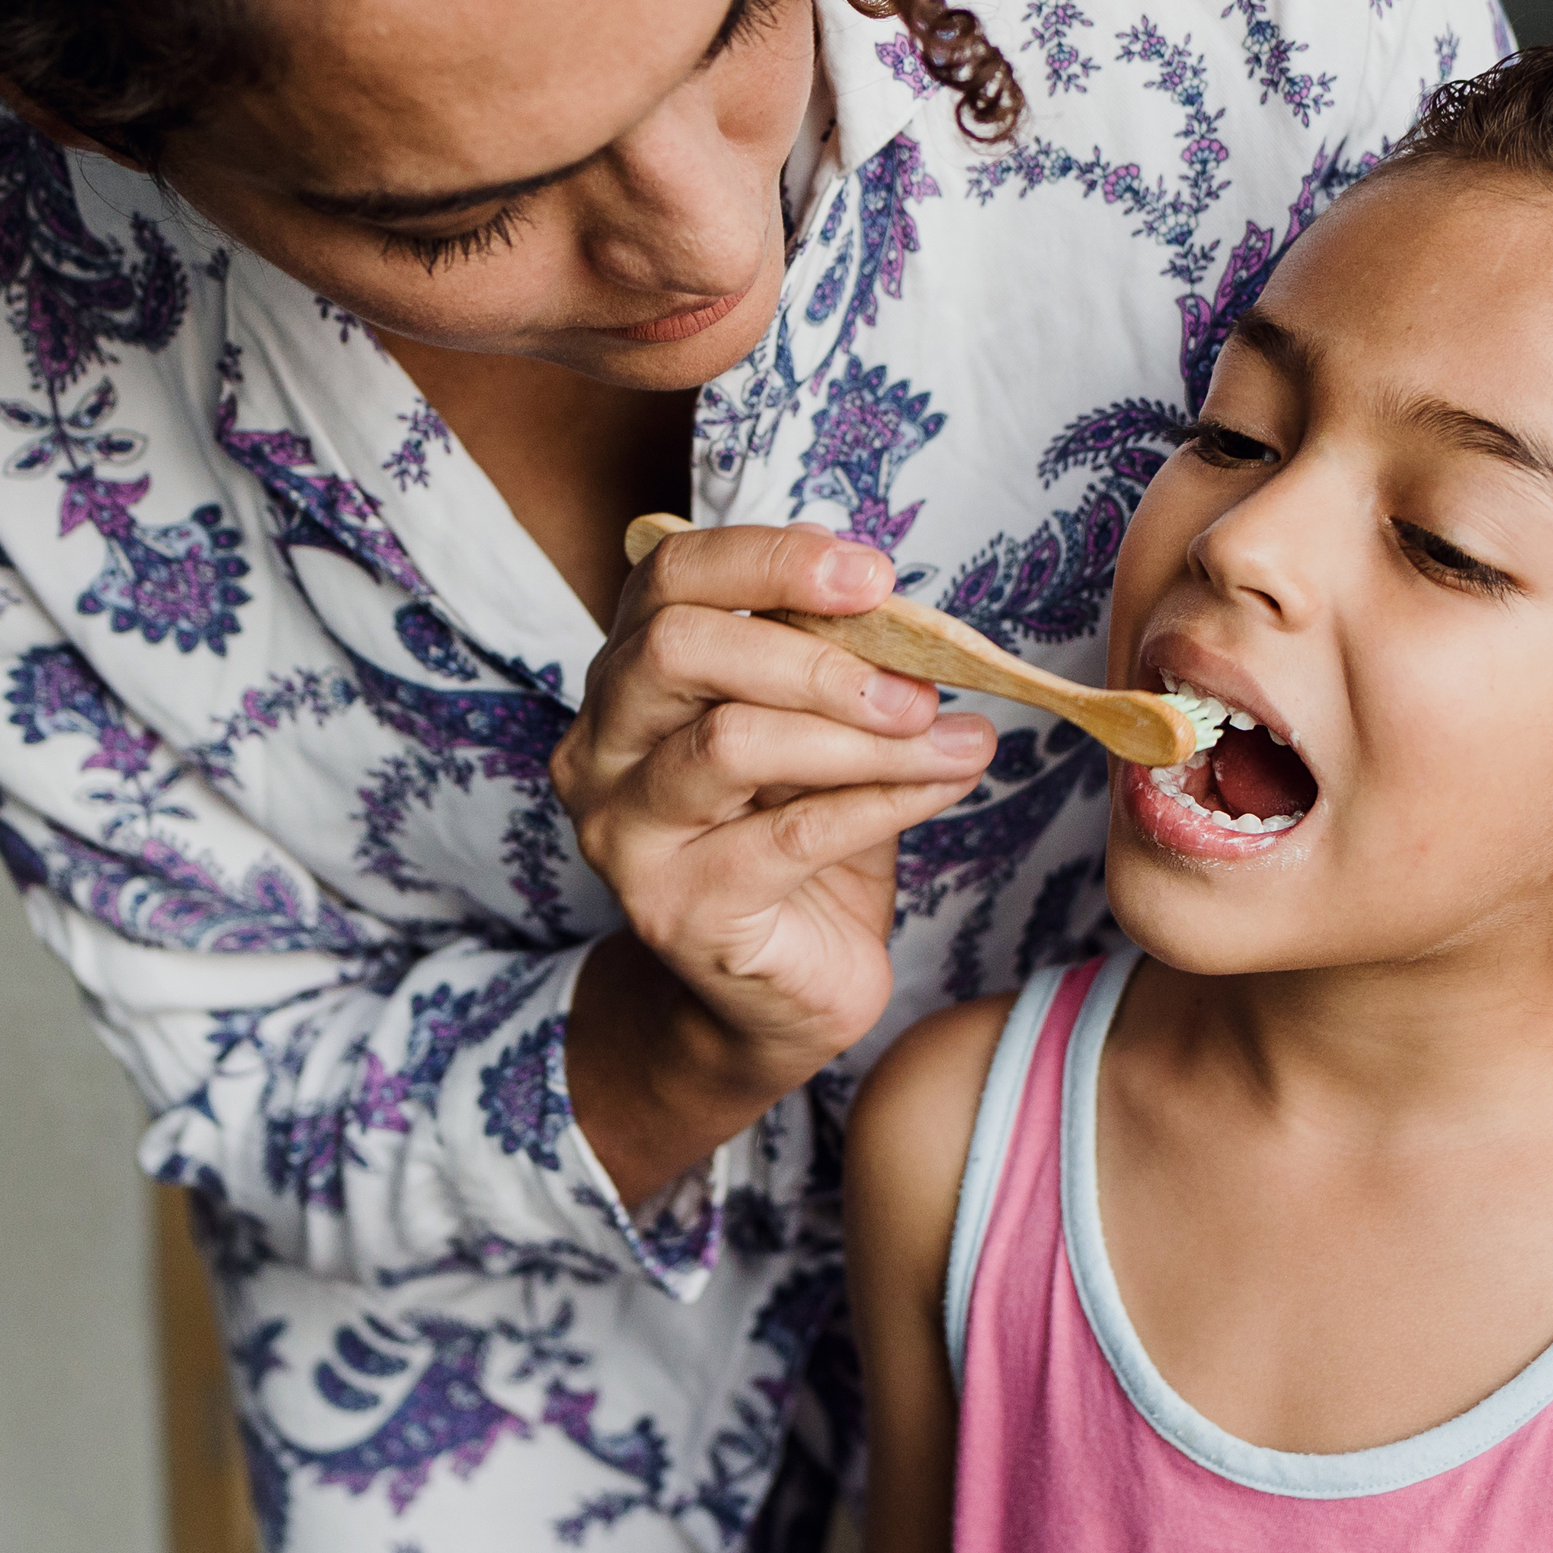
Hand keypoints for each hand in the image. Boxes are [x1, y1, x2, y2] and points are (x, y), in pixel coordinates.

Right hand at [551, 523, 994, 1197]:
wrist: (774, 994)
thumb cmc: (796, 846)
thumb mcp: (812, 734)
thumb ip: (832, 669)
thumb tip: (904, 608)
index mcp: (629, 680)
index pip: (670, 577)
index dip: (769, 558)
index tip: (871, 574)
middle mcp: (601, 750)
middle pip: (677, 648)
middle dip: (812, 653)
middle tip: (917, 680)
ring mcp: (626, 834)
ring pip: (732, 742)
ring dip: (861, 734)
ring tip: (950, 739)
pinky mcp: (677, 909)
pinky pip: (793, 833)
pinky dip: (884, 799)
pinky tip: (943, 783)